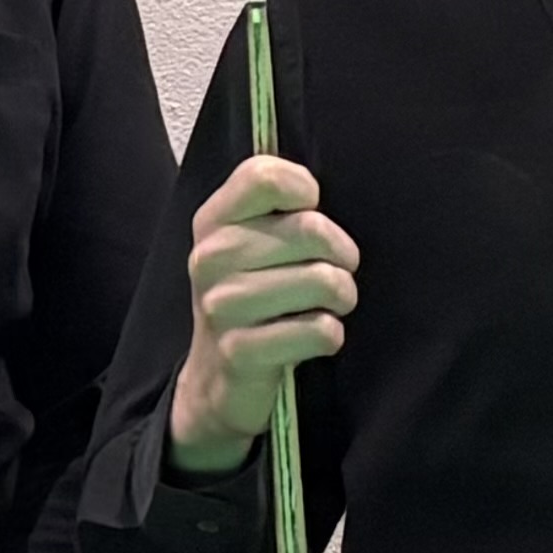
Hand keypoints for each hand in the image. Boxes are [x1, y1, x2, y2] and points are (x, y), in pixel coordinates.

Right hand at [161, 153, 358, 478]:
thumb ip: (277, 207)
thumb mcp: (251, 242)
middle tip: (336, 272)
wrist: (218, 377)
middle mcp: (210, 257)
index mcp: (214, 220)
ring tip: (327, 306)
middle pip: (312, 228)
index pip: (264, 176)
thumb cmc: (253, 298)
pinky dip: (330, 336)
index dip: (303, 189)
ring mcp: (221, 305)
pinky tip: (312, 338)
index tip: (310, 212)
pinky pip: (320, 330)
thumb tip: (313, 192)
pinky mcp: (241, 351)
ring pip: (324, 280)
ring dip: (342, 297)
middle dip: (342, 255)